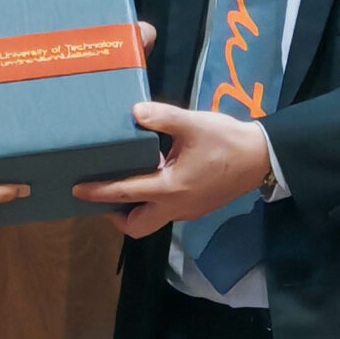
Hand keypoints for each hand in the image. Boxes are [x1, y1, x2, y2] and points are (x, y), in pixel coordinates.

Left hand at [72, 101, 271, 238]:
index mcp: (170, 187)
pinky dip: (152, 201)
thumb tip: (133, 112)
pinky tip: (153, 176)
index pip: (126, 194)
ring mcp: (187, 211)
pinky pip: (166, 211)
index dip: (99, 192)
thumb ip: (161, 117)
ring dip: (135, 208)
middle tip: (103, 194)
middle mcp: (175, 207)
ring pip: (152, 220)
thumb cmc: (226, 141)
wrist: (262, 158)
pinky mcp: (196, 207)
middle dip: (116, 215)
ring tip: (124, 182)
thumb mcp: (193, 124)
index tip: (77, 190)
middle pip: (137, 226)